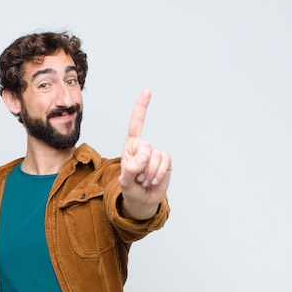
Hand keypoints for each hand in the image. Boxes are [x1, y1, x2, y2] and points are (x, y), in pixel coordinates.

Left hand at [119, 90, 171, 219]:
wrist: (143, 200)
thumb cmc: (130, 188)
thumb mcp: (125, 181)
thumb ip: (131, 168)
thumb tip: (144, 157)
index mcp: (130, 146)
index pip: (136, 124)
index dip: (142, 107)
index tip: (147, 91)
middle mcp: (144, 146)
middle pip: (145, 146)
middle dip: (140, 164)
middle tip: (137, 175)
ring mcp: (156, 153)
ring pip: (156, 157)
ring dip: (149, 173)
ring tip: (144, 179)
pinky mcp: (166, 161)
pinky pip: (166, 163)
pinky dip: (159, 174)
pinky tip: (153, 180)